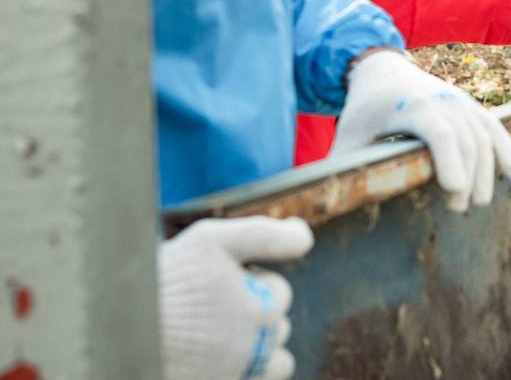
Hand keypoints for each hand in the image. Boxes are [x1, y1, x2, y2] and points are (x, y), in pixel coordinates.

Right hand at [159, 216, 313, 379]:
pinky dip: (244, 370)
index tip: (220, 280)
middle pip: (277, 327)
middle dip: (256, 313)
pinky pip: (252, 379)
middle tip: (212, 306)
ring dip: (259, 349)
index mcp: (263, 310)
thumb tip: (304, 234)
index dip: (253, 280)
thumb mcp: (214, 240)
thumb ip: (266, 236)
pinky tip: (211, 354)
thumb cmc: (165, 279)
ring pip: (275, 364)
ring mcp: (236, 374)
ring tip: (218, 335)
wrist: (116, 324)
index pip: (279, 292)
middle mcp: (256, 348)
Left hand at [332, 50, 510, 211]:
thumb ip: (343, 167)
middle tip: (456, 209)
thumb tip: (328, 204)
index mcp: (412, 105)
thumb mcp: (348, 135)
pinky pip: (496, 129)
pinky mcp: (471, 108)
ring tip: (479, 202)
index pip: (439, 132)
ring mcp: (461, 102)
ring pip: (485, 136)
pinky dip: (508, 152)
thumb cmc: (363, 108)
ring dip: (487, 170)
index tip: (454, 189)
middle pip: (466, 140)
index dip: (449, 159)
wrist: (383, 69)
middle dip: (467, 176)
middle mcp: (444, 100)